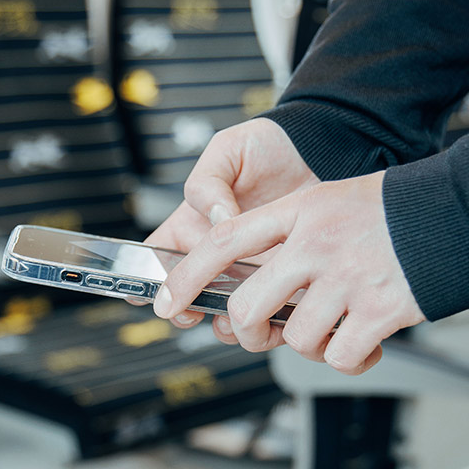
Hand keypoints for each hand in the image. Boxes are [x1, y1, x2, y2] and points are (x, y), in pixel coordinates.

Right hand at [145, 119, 317, 334]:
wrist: (319, 149)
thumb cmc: (265, 146)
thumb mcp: (227, 149)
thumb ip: (209, 183)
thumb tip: (217, 219)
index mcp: (193, 225)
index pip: (158, 258)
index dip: (149, 281)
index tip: (153, 296)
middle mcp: (219, 254)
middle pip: (191, 296)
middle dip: (188, 311)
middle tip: (192, 311)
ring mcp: (253, 268)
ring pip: (230, 311)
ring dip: (227, 321)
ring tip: (234, 317)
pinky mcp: (287, 275)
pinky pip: (275, 307)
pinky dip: (272, 317)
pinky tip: (274, 311)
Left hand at [152, 170, 424, 373]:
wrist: (466, 209)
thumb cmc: (400, 209)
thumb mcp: (335, 198)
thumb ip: (292, 231)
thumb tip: (251, 273)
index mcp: (301, 212)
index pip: (224, 242)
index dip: (187, 275)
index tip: (165, 302)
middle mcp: (317, 244)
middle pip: (247, 305)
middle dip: (248, 331)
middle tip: (263, 332)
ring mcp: (348, 277)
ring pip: (294, 338)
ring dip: (310, 344)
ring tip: (335, 326)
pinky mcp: (381, 309)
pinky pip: (339, 355)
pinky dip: (348, 358)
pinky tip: (365, 341)